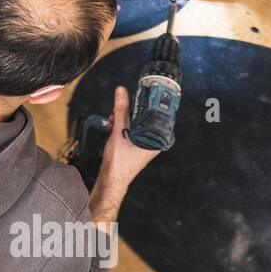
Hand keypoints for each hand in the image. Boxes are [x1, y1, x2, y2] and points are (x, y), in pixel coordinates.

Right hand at [88, 85, 160, 223]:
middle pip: (145, 119)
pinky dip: (121, 127)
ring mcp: (144, 146)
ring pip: (136, 125)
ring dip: (123, 119)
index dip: (150, 103)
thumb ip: (121, 109)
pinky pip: (130, 132)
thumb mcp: (120, 130)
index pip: (159, 115)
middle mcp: (153, 143)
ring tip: (113, 119)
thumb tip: (122, 91)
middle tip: (121, 108)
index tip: (144, 93)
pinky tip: (112, 126)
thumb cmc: (119, 161)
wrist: (111, 180)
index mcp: (157, 139)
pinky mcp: (135, 149)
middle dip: (130, 111)